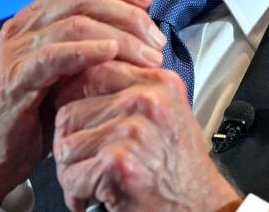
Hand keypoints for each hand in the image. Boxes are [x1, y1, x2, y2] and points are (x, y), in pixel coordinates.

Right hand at [0, 0, 166, 202]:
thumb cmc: (32, 115)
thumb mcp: (66, 74)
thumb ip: (90, 50)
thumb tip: (138, 38)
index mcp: (36, 19)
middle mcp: (24, 26)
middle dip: (127, 13)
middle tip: (155, 39)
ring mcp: (17, 50)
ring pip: (75, 22)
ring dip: (119, 35)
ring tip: (146, 55)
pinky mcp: (15, 79)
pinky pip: (54, 55)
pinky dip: (88, 50)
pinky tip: (111, 54)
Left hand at [53, 61, 242, 211]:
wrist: (203, 209)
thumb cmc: (183, 169)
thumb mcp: (167, 114)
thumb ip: (133, 92)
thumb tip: (86, 80)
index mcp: (158, 83)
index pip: (94, 71)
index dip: (73, 96)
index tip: (72, 114)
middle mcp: (146, 101)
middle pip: (71, 110)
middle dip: (70, 142)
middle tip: (85, 162)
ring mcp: (132, 131)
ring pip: (66, 144)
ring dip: (72, 170)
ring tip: (92, 181)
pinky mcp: (118, 163)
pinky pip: (71, 175)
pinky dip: (76, 193)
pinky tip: (94, 198)